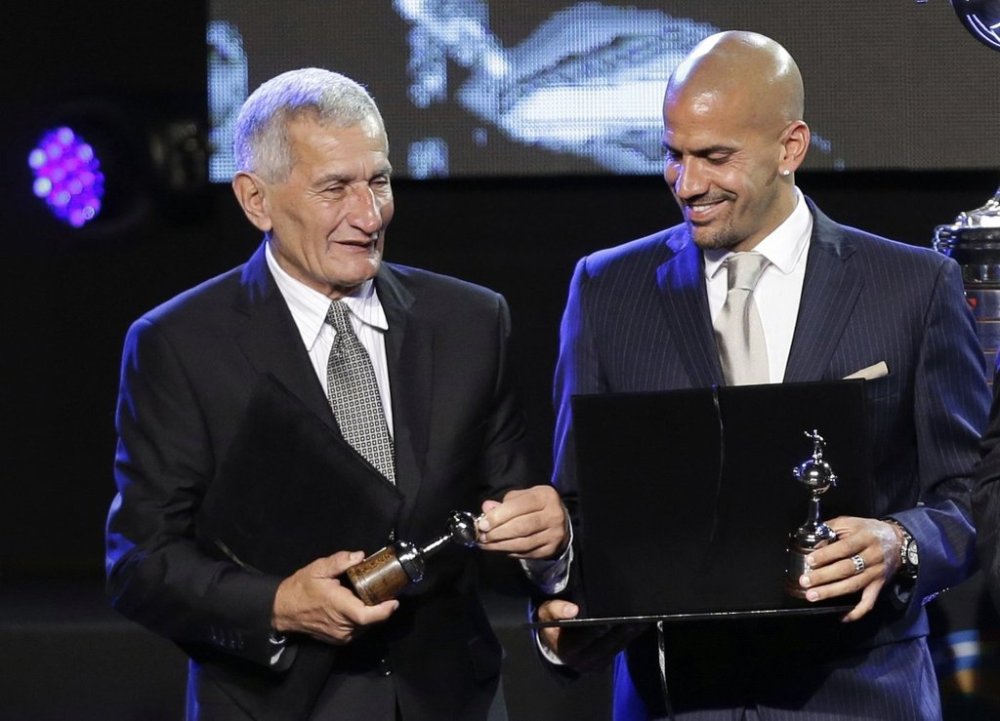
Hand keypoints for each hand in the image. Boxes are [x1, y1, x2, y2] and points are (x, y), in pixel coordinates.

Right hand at [272, 551, 398, 644]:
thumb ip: (340, 561)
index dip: (384, 611)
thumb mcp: (318, 569)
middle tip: (383, 591)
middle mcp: (342, 625)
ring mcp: (340, 635)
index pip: (367, 615)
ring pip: (365, 626)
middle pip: (370, 620)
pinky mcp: (338, 640)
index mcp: (340, 607)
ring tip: (369, 597)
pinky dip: (361, 620)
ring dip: (370, 613)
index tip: (395, 601)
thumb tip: (360, 556)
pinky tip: (357, 606)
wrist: (283, 610)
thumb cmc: (301, 588)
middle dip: (379, 607)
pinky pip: (357, 630)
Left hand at [476, 485, 568, 558]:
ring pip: (523, 543)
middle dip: (498, 532)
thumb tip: (486, 508)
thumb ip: (504, 503)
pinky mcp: (550, 549)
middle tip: (482, 536)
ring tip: (486, 544)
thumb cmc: (534, 507)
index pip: (520, 505)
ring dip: (501, 545)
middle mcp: (554, 514)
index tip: (482, 524)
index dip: (499, 516)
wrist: (559, 522)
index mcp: (545, 496)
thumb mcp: (521, 498)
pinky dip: (510, 551)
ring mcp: (554, 534)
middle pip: (522, 526)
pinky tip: (499, 548)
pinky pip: (526, 553)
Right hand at [537, 599, 638, 672]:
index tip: (609, 620)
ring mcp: (594, 664)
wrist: (555, 644)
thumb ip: (554, 609)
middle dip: (621, 633)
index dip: (596, 631)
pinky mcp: (603, 663)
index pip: (584, 640)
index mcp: (566, 649)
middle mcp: (581, 660)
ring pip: (615, 649)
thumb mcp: (544, 615)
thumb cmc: (552, 626)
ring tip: (640, 621)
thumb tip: (572, 609)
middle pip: (605, 646)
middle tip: (634, 619)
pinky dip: (628, 639)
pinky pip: (618, 651)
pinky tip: (637, 627)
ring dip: (628, 635)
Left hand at [796, 516, 902, 621]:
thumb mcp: (850, 523)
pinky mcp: (879, 585)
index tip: (809, 561)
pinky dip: (856, 611)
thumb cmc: (867, 530)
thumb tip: (813, 542)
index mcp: (865, 537)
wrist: (898, 541)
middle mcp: (872, 556)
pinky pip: (869, 602)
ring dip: (832, 592)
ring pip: (854, 585)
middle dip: (824, 576)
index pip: (845, 547)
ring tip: (813, 596)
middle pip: (847, 568)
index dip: (827, 555)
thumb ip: (831, 529)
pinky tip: (841, 616)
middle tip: (805, 581)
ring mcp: (876, 573)